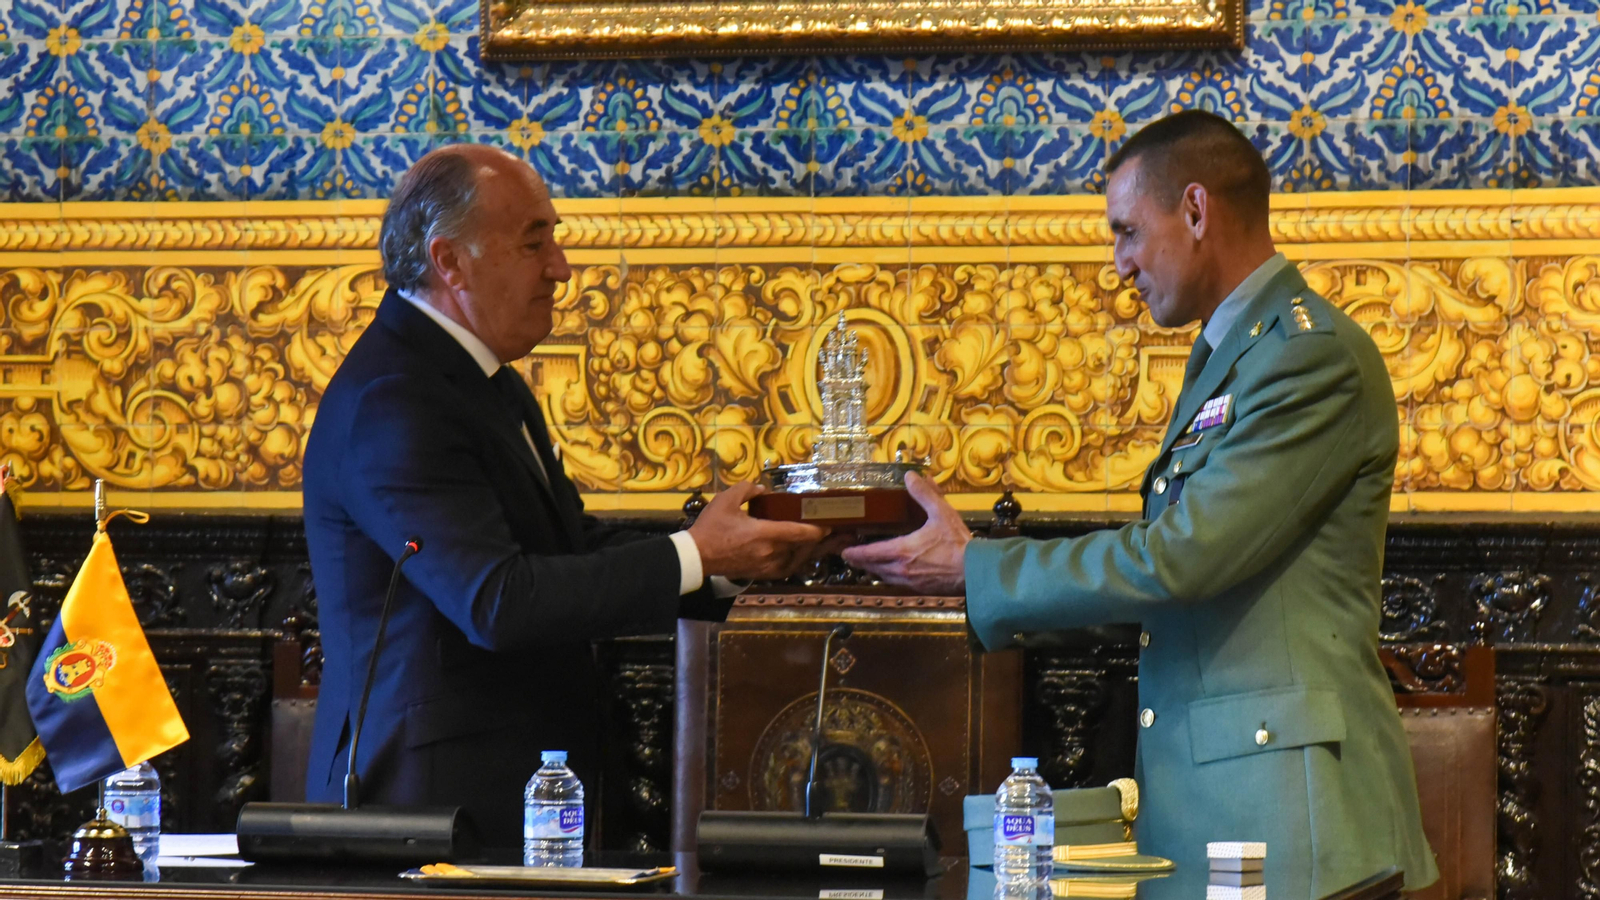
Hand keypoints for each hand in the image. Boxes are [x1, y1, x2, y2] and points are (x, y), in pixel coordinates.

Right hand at [689, 482, 828, 580]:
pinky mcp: (762, 574)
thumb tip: (763, 489)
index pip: (800, 533)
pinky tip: (803, 554)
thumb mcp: (726, 500)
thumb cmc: (711, 527)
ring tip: (827, 543)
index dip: (819, 529)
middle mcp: (770, 553)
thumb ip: (748, 490)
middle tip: (840, 533)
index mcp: (764, 534)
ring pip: (798, 560)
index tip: (831, 522)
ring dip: (812, 551)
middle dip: (823, 540)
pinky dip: (798, 561)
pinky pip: (787, 568)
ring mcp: (767, 566)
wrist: (697, 556)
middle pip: (804, 548)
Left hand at [840, 472, 969, 593]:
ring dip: (874, 570)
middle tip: (851, 557)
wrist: (974, 572)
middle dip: (861, 562)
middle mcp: (901, 569)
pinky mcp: (920, 589)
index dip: (855, 553)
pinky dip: (889, 576)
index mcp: (902, 551)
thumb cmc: (957, 543)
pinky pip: (897, 582)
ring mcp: (910, 581)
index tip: (845, 551)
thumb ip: (924, 494)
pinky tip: (892, 571)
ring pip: (884, 577)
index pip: (870, 553)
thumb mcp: (941, 513)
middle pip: (873, 567)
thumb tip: (910, 476)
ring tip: (868, 563)